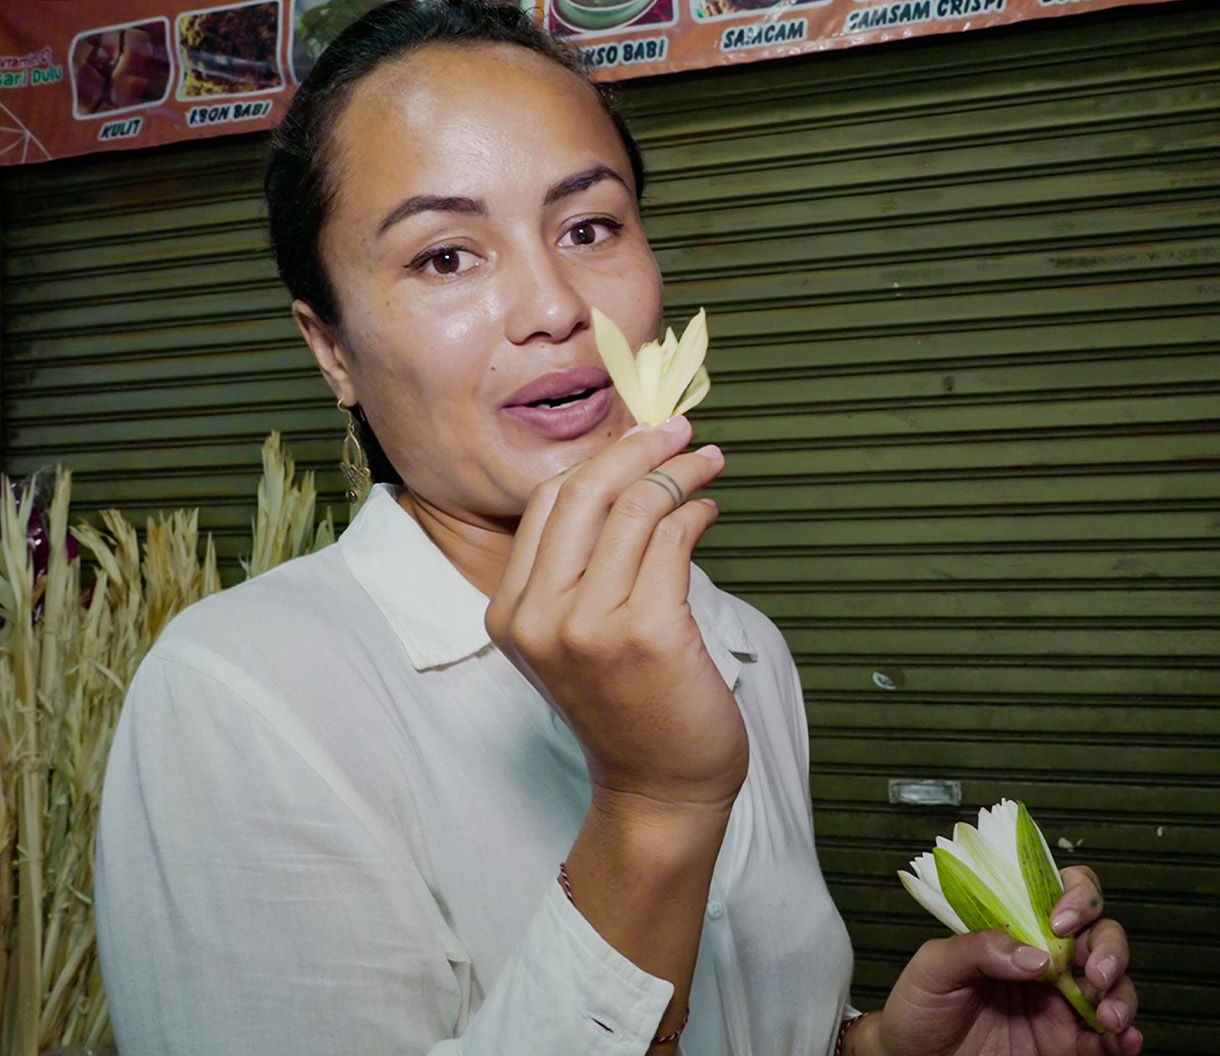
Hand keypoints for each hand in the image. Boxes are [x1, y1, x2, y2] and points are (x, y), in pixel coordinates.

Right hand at [484, 415, 744, 810]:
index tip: (641, 435)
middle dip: (639, 447)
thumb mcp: (572, 638)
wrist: (657, 789)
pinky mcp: (647, 634)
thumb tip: (625, 476)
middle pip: (586, 492)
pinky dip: (697, 512)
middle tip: (681, 430)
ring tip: (708, 464)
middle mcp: (539, 617)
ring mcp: (589, 627)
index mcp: (510, 613)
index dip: (598, 458)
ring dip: (680, 473)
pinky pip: (673, 541)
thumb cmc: (628, 708)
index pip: (547, 504)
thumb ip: (578, 570)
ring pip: (636, 509)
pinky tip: (709, 512)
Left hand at [856, 866, 1140, 1055]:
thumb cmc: (918, 1009)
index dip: (1076, 896)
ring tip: (1107, 1016)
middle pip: (1101, 936)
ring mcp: (1061, 1004)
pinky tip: (1124, 1038)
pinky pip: (1110, 1039)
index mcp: (1017, 932)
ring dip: (1122, 993)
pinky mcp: (1067, 1045)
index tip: (1060, 920)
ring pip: (1115, 985)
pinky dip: (1126, 1036)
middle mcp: (1047, 963)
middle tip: (1095, 972)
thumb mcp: (933, 966)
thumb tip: (1035, 955)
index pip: (1062, 895)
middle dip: (1110, 947)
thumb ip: (978, 947)